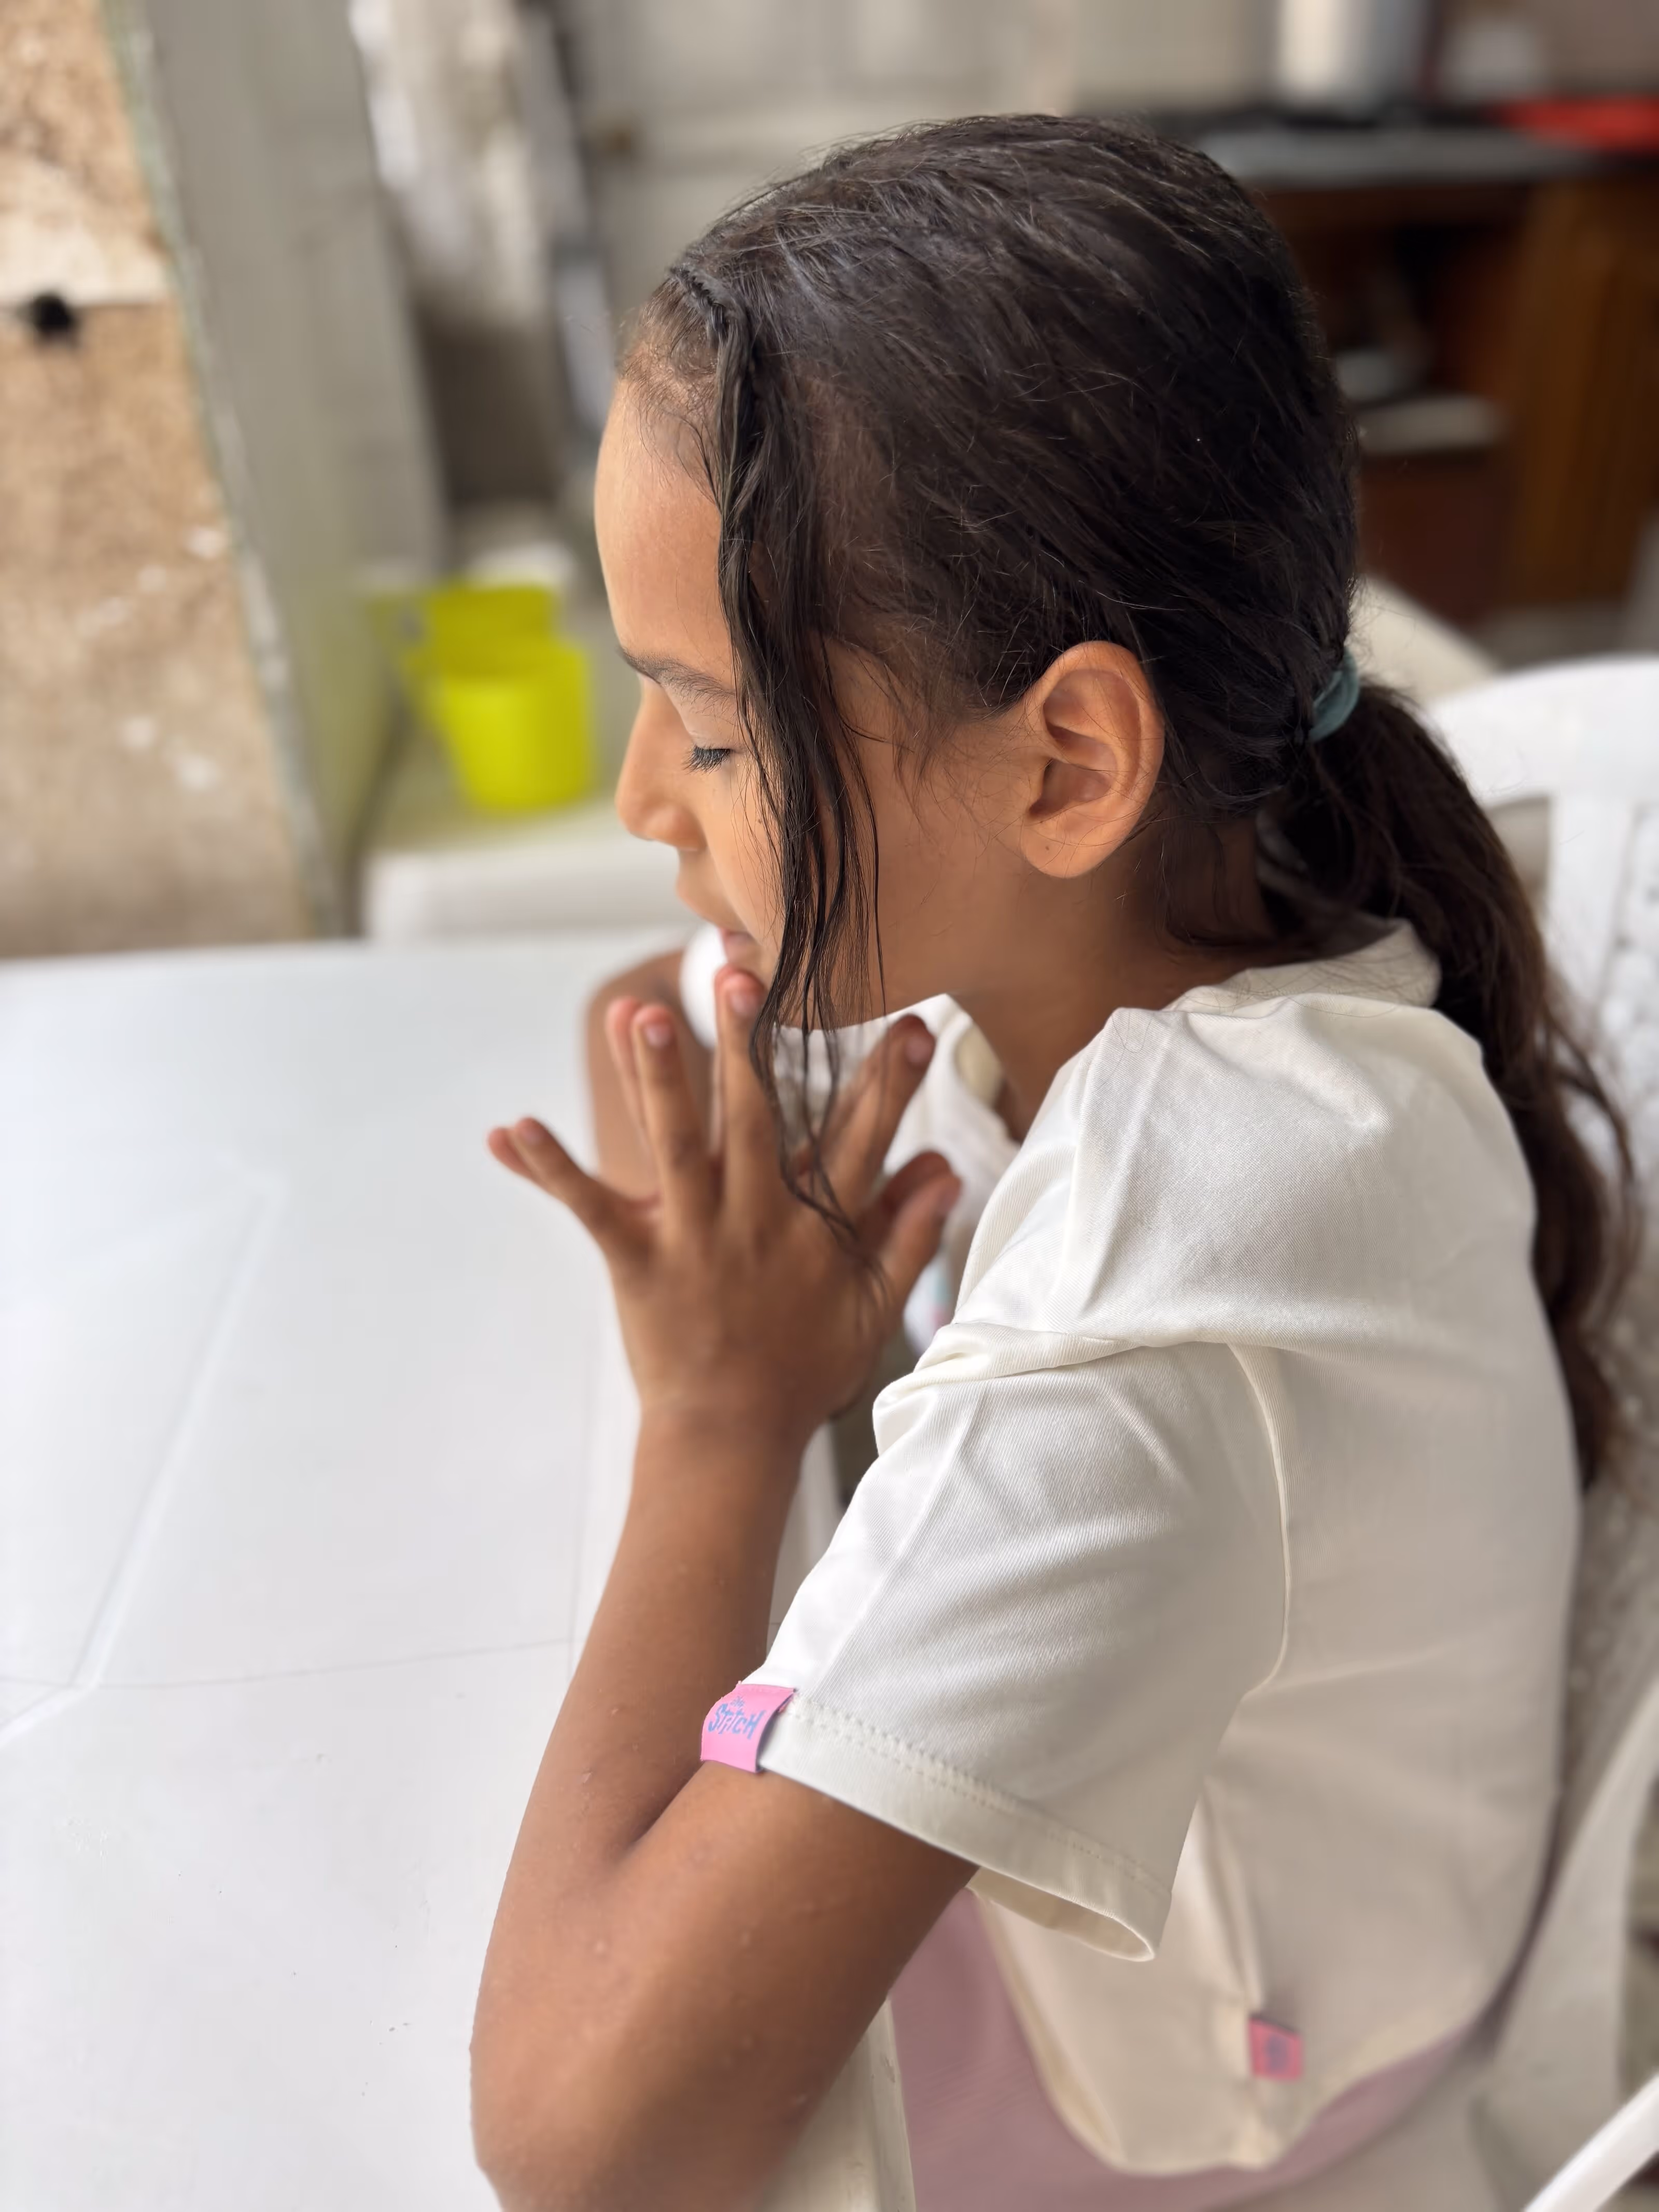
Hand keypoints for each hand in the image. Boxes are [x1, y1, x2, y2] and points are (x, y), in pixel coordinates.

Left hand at [488, 965, 960, 1454]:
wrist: (731, 1441)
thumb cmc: (804, 1371)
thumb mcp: (875, 1309)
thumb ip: (909, 1234)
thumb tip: (946, 1169)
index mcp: (817, 1228)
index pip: (860, 1139)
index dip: (888, 1081)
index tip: (911, 1020)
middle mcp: (755, 1220)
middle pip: (756, 1119)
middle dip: (749, 1046)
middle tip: (740, 975)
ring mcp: (693, 1238)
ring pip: (676, 1145)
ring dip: (656, 1080)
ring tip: (639, 1016)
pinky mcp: (636, 1261)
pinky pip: (588, 1207)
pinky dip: (549, 1168)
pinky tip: (509, 1129)